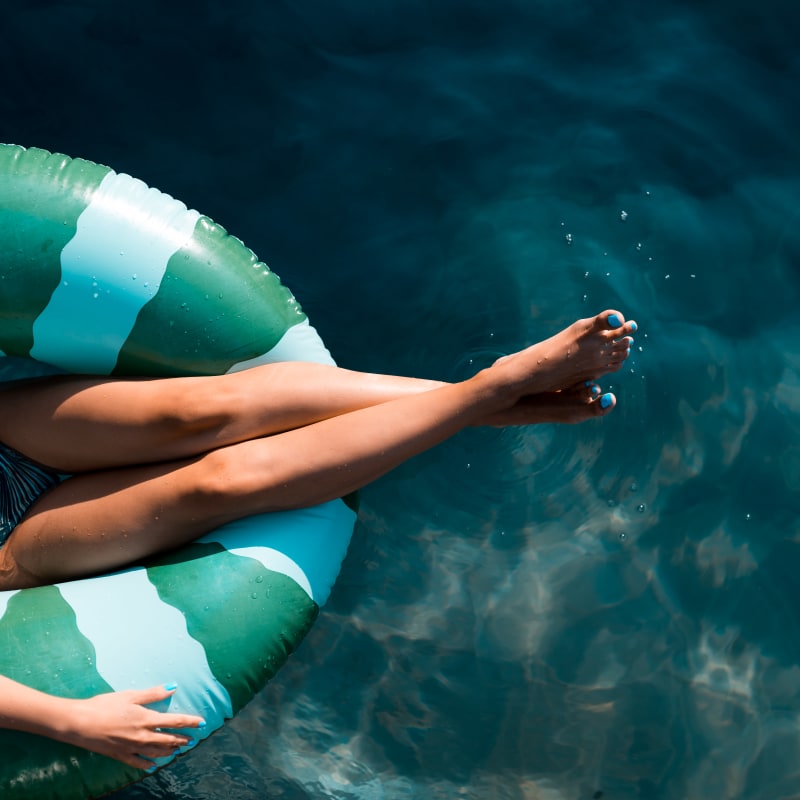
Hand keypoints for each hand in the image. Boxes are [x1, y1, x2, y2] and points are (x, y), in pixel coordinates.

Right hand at [56, 684, 204, 769]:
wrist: (80, 723)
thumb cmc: (105, 705)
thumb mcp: (130, 695)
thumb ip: (153, 694)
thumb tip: (173, 688)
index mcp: (146, 719)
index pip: (174, 721)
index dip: (190, 722)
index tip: (202, 723)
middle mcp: (142, 736)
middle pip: (168, 740)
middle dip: (182, 739)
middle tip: (193, 740)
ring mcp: (131, 748)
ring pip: (155, 752)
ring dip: (169, 751)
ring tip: (178, 750)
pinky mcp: (119, 755)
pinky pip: (137, 762)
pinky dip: (147, 764)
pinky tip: (153, 765)